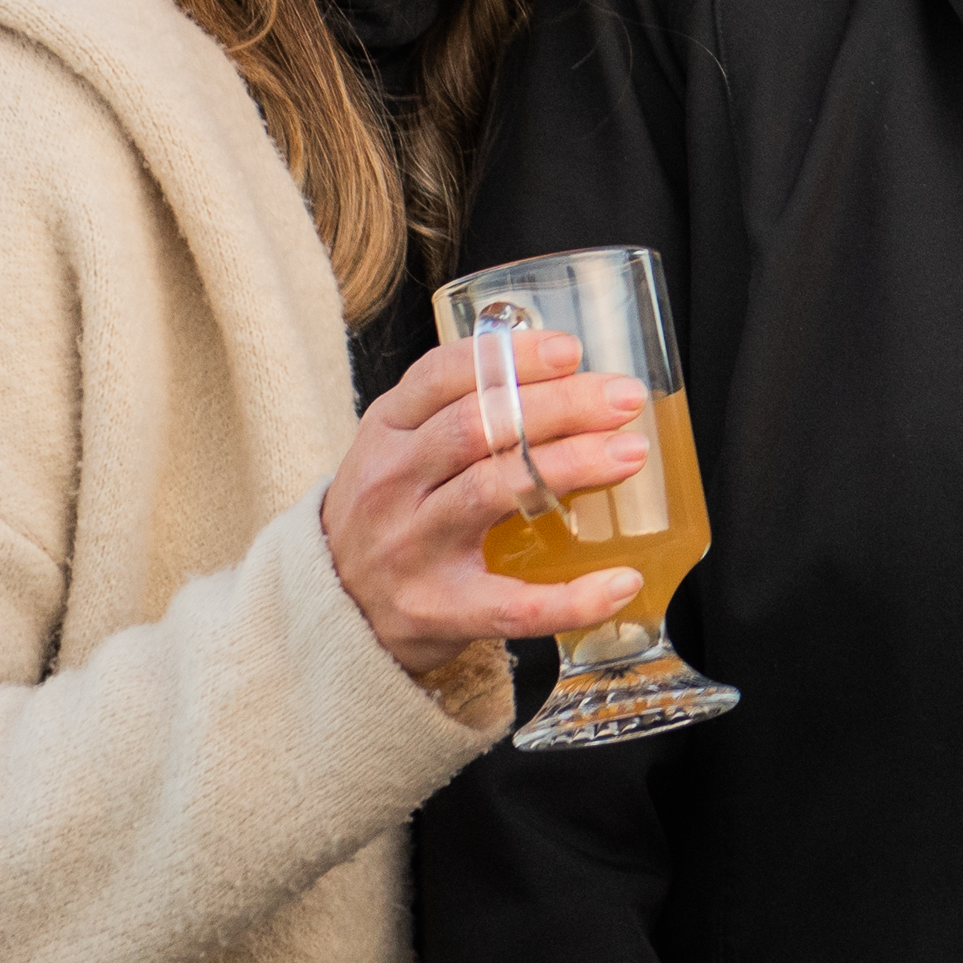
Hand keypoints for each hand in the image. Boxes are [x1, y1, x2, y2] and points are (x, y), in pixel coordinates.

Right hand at [321, 330, 657, 677]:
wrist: (332, 613)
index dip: (510, 357)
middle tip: (625, 397)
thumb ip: (457, 411)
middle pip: (478, 428)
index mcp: (385, 433)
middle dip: (560, 406)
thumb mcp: (398, 451)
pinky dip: (573, 598)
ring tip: (630, 453)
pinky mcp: (438, 611)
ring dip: (570, 467)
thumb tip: (565, 372)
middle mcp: (392, 486)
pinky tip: (621, 581)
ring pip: (493, 493)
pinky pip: (514, 606)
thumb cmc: (388, 516)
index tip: (570, 349)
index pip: (442, 377)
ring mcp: (412, 550)